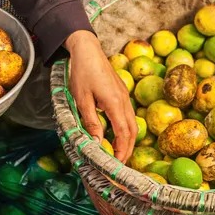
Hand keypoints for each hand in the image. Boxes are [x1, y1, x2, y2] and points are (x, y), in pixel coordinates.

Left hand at [66, 29, 136, 162]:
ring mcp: (125, 96)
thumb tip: (97, 143)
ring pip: (132, 123)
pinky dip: (125, 128)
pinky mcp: (122, 93)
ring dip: (127, 139)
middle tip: (119, 163)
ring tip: (118, 152)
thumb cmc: (82, 73)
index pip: (124, 133)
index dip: (122, 150)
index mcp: (114, 103)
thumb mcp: (82, 100)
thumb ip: (91, 122)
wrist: (88, 50)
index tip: (117, 164)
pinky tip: (116, 134)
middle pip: (132, 130)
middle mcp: (124, 100)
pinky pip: (128, 115)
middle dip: (128, 148)